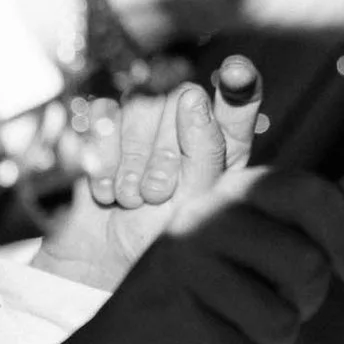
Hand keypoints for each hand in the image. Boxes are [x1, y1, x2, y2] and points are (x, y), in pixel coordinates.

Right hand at [32, 62, 260, 295]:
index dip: (240, 81)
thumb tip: (193, 96)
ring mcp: (147, 124)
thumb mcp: (195, 207)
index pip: (239, 99)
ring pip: (142, 104)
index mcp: (225, 146)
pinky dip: (104, 157)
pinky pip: (105, 115)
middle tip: (157, 194)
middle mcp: (188, 126)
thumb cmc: (160, 245)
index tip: (236, 75)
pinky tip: (107, 192)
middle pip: (183, 97)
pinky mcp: (108, 128)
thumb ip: (204, 153)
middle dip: (166, 149)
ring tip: (131, 200)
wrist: (103, 268)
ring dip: (134, 158)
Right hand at [70, 169, 343, 343]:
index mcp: (232, 193)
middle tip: (268, 311)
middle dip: (303, 305)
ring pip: (281, 324)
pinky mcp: (174, 315)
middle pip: (307, 268)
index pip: (309, 194)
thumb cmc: (206, 303)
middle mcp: (206, 217)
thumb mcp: (248, 257)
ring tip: (233, 333)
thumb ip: (296, 238)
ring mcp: (184, 263)